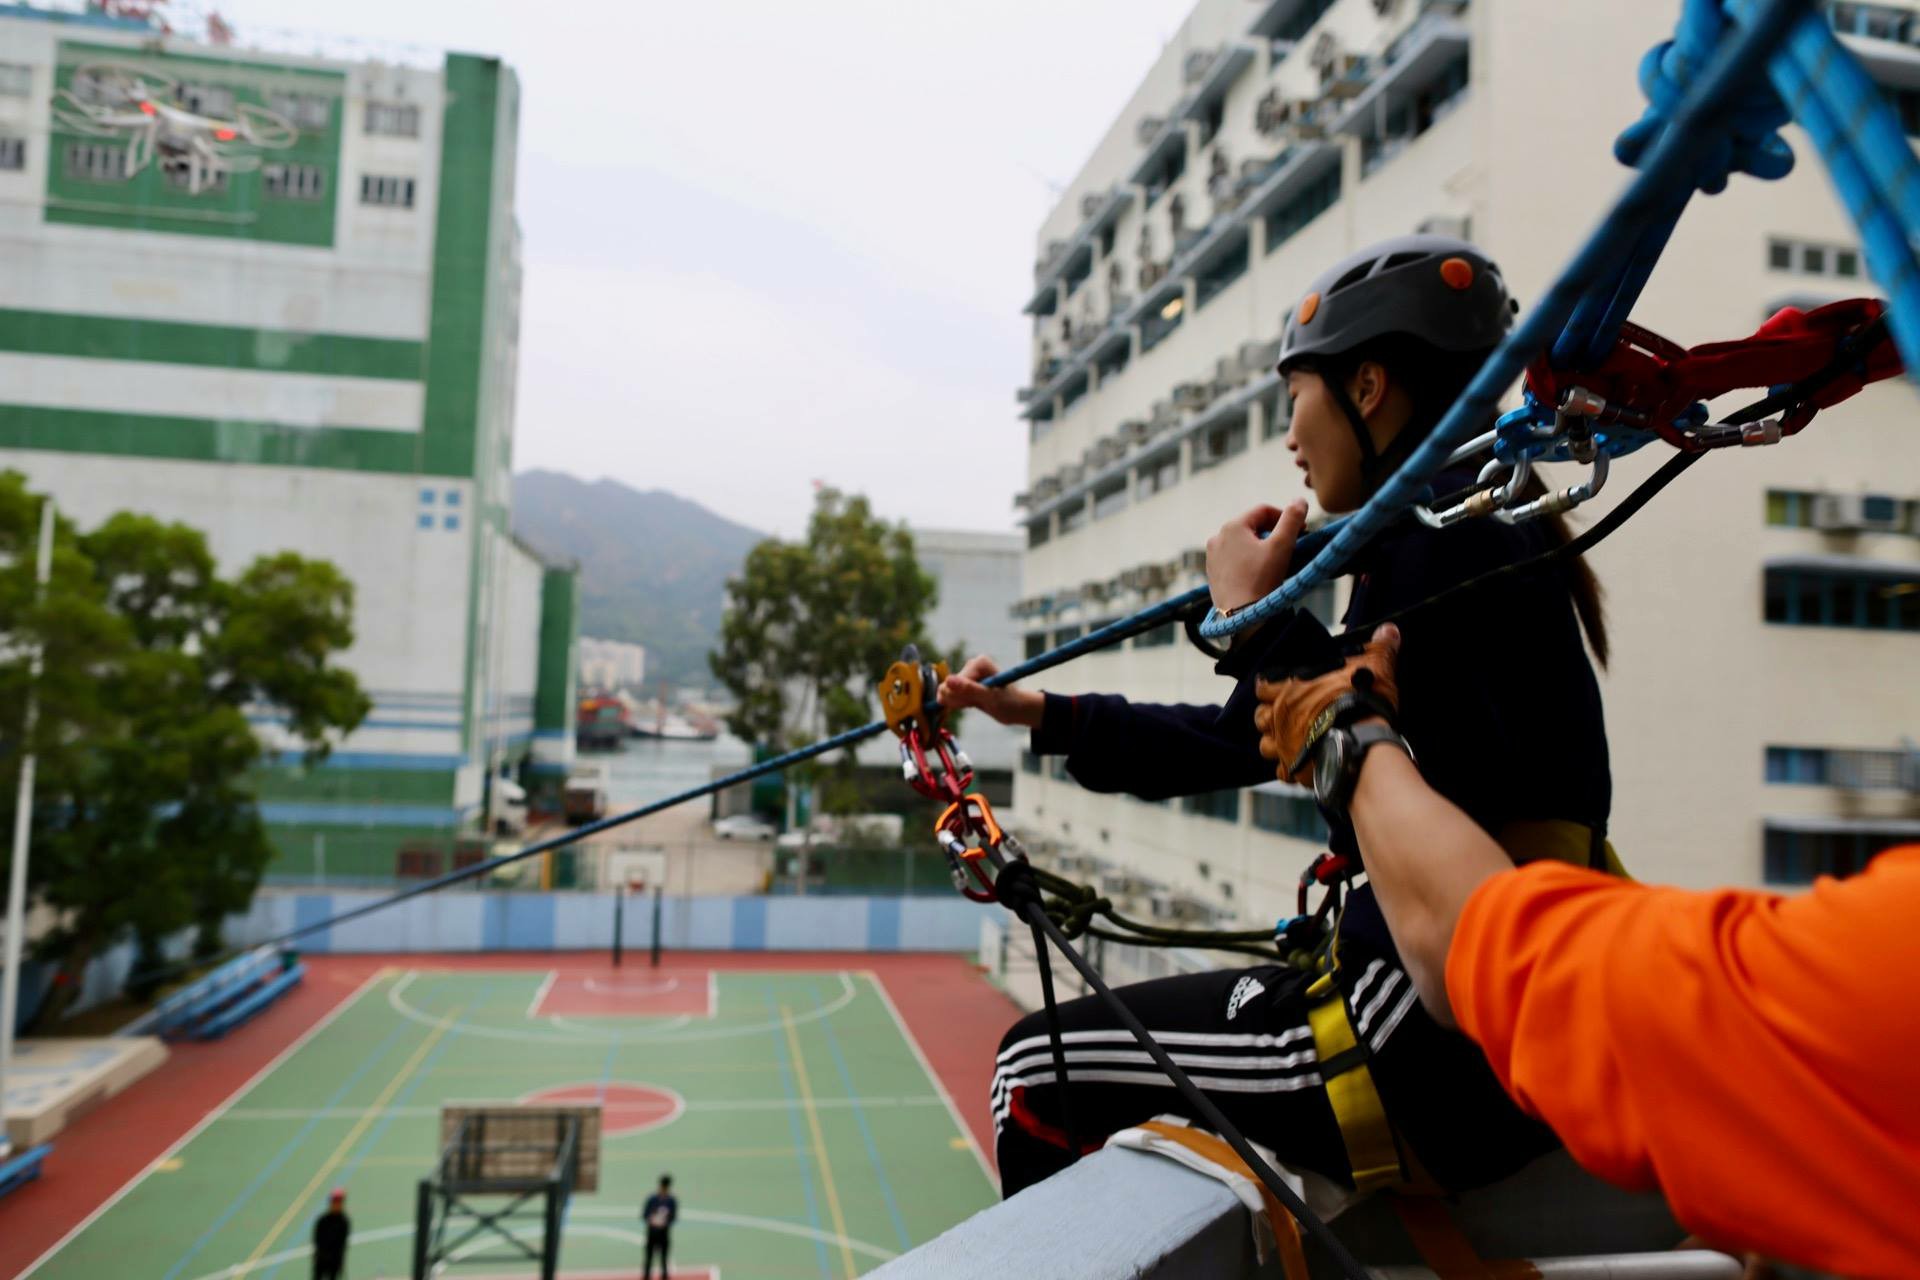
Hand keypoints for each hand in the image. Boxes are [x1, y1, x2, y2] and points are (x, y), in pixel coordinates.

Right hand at [938, 655, 1044, 728]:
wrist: (1017, 709)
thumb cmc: (1009, 703)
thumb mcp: (990, 698)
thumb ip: (968, 689)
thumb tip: (948, 680)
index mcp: (978, 663)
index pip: (954, 683)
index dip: (963, 698)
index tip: (980, 701)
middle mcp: (971, 665)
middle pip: (947, 687)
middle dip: (960, 700)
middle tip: (979, 703)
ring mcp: (966, 674)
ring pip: (945, 692)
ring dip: (959, 703)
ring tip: (977, 703)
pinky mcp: (962, 683)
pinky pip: (947, 695)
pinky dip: (958, 704)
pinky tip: (972, 703)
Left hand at [1206, 500, 1307, 612]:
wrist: (1241, 616)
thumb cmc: (1262, 579)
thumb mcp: (1282, 546)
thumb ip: (1292, 519)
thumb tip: (1299, 500)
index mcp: (1232, 526)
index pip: (1264, 510)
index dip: (1285, 517)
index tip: (1301, 530)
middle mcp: (1217, 537)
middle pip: (1252, 526)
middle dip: (1273, 532)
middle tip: (1290, 546)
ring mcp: (1212, 556)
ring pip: (1242, 542)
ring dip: (1260, 546)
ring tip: (1275, 561)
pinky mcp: (1212, 572)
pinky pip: (1234, 558)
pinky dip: (1248, 559)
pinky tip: (1259, 573)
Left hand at [1253, 624, 1401, 781]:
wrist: (1362, 742)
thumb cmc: (1362, 699)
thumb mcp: (1375, 666)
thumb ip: (1379, 648)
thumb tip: (1390, 630)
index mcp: (1290, 689)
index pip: (1263, 685)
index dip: (1269, 688)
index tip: (1277, 690)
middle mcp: (1280, 716)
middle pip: (1260, 718)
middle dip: (1269, 718)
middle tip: (1286, 718)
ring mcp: (1284, 744)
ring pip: (1265, 746)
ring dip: (1276, 744)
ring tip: (1292, 742)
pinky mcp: (1294, 769)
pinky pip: (1283, 772)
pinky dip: (1289, 769)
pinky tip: (1303, 765)